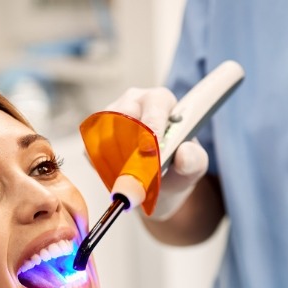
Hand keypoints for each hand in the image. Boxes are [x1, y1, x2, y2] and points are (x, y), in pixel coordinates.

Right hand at [106, 86, 207, 219]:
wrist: (153, 185)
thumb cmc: (175, 169)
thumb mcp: (194, 167)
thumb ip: (194, 160)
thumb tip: (183, 153)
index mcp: (160, 102)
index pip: (155, 104)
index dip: (152, 125)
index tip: (150, 150)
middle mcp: (133, 102)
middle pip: (123, 114)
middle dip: (129, 145)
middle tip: (136, 171)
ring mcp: (110, 117)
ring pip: (105, 134)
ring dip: (116, 160)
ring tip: (130, 179)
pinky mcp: (94, 137)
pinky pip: (92, 150)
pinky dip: (103, 167)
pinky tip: (117, 177)